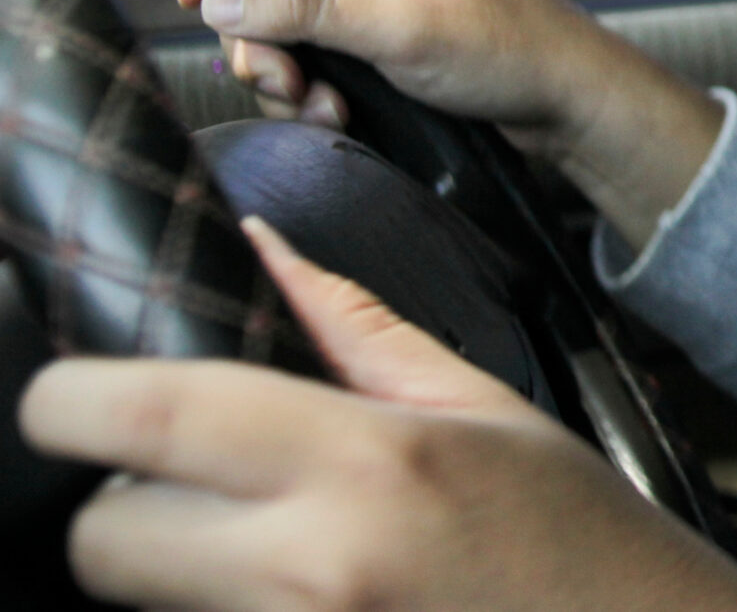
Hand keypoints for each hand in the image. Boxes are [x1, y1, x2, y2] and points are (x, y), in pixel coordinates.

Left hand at [19, 219, 736, 611]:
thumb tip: (264, 246)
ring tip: (263, 544)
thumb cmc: (574, 537)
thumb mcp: (481, 406)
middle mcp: (316, 569)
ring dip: (174, 570)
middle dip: (126, 509)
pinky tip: (298, 587)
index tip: (76, 396)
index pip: (151, 420)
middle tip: (188, 487)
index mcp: (367, 465)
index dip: (76, 401)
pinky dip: (221, 608)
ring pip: (145, 602)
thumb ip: (358, 329)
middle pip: (105, 542)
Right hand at [182, 0, 720, 249]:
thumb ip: (310, 7)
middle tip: (287, 83)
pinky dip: (315, 96)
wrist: (570, 102)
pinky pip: (317, 63)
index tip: (199, 1)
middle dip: (262, 42)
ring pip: (285, 33)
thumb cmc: (509, 50)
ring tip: (328, 109)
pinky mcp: (381, 43)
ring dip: (289, 79)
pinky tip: (342, 118)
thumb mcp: (402, 28)